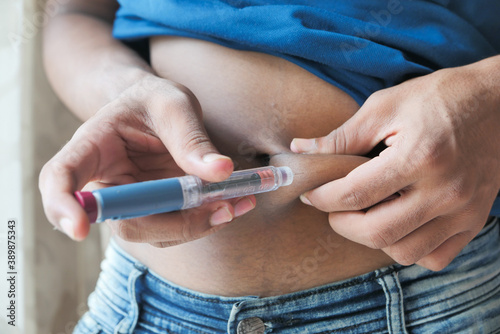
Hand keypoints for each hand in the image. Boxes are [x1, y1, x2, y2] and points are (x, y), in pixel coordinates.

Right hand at [39, 75, 255, 245]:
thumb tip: (221, 172)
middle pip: (122, 221)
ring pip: (154, 232)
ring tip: (236, 203)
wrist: (159, 109)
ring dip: (197, 225)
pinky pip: (175, 228)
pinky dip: (206, 221)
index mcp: (92, 146)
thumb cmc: (155, 100)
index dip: (62, 207)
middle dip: (172, 223)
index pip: (61, 178)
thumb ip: (191, 137)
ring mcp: (131, 202)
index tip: (77, 230)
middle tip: (220, 210)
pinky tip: (233, 204)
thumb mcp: (174, 104)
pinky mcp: (155, 210)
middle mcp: (106, 182)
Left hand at [291, 58, 499, 269]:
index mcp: (419, 156)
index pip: (355, 194)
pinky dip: (409, 249)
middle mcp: (445, 191)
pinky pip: (435, 258)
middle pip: (377, 233)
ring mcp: (464, 211)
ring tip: (365, 214)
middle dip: (341, 224)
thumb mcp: (385, 106)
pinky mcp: (475, 221)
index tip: (311, 193)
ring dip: (373, 238)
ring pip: (404, 252)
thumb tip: (300, 150)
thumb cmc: (439, 97)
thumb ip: (341, 136)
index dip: (322, 198)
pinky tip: (399, 224)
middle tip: (333, 207)